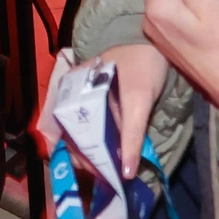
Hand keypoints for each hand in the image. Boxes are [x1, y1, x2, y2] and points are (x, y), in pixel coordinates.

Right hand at [45, 38, 174, 162]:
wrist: (154, 41)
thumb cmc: (143, 65)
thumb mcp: (138, 102)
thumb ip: (131, 137)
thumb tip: (125, 174)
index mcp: (70, 94)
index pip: (64, 135)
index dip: (78, 158)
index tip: (97, 174)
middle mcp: (71, 98)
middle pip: (73, 138)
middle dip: (89, 160)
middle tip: (109, 177)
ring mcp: (83, 101)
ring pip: (83, 135)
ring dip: (95, 154)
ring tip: (111, 170)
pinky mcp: (97, 103)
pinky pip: (93, 128)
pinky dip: (101, 143)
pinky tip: (112, 156)